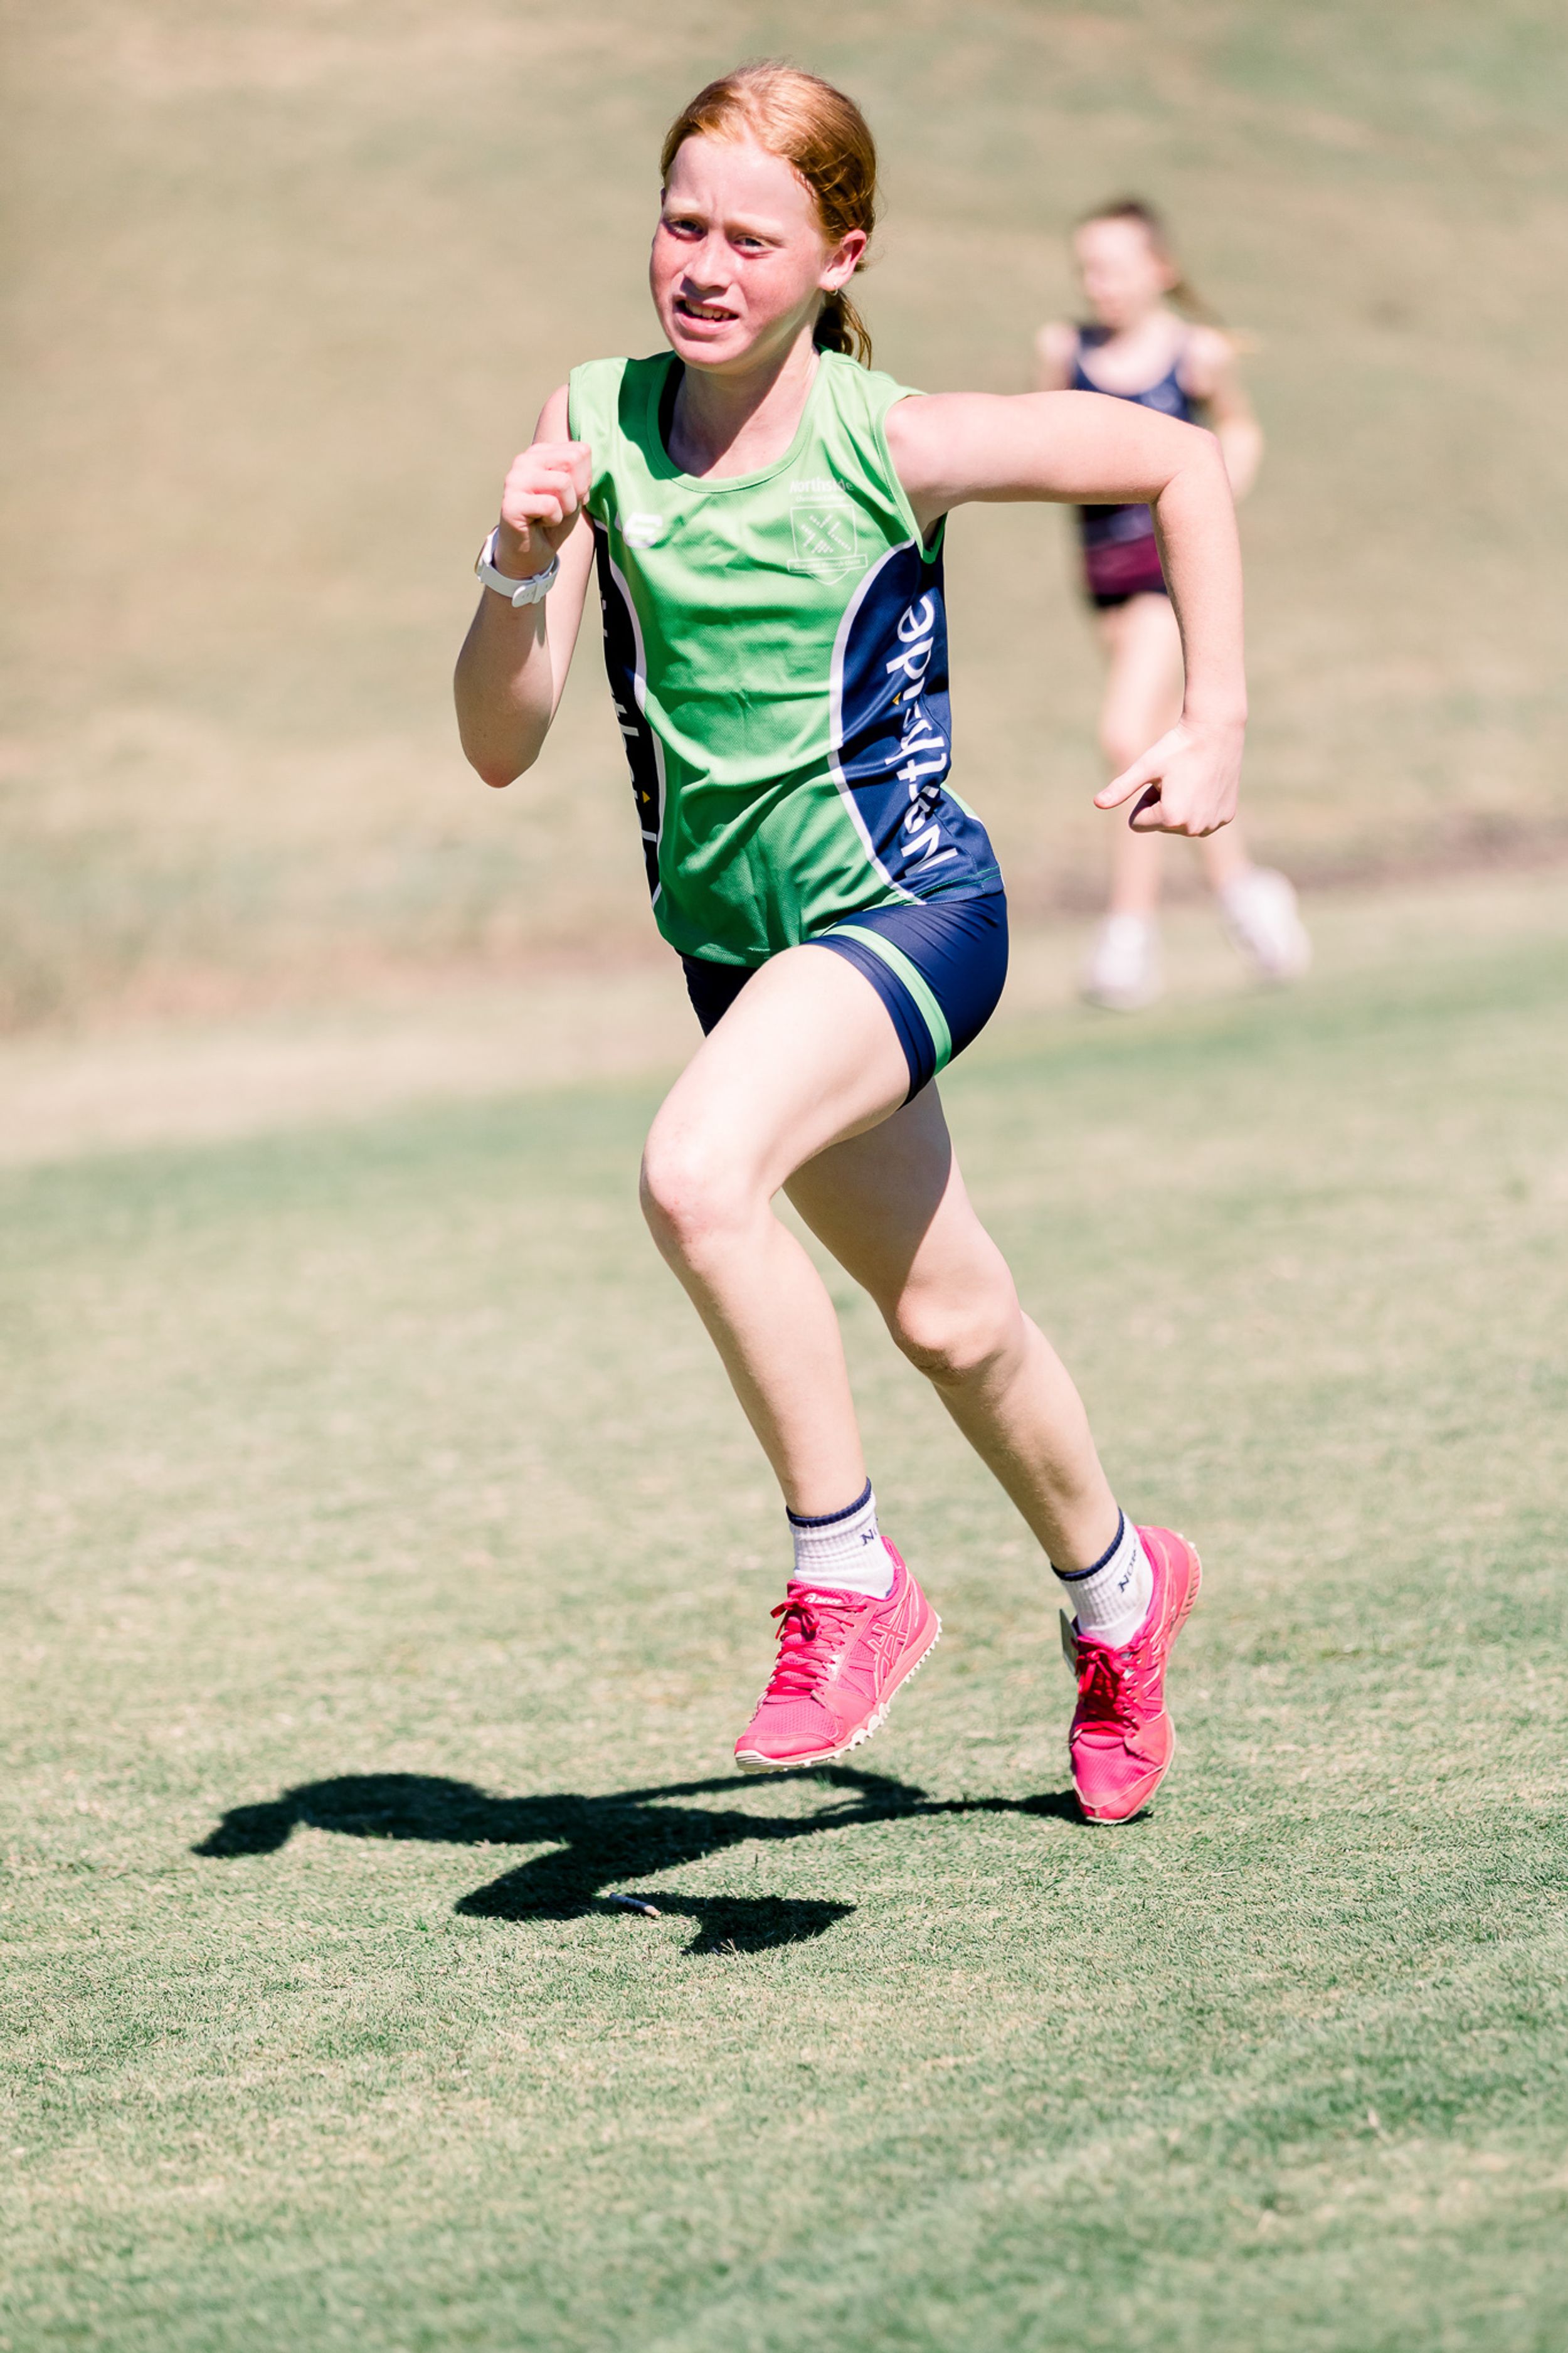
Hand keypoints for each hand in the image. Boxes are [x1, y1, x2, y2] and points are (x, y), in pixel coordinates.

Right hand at [494, 438, 591, 576]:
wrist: (531, 552)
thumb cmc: (554, 519)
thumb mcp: (576, 494)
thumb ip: (581, 473)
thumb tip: (582, 460)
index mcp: (540, 453)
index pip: (581, 451)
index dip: (584, 480)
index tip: (569, 495)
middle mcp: (525, 460)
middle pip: (572, 460)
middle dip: (577, 491)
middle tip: (561, 506)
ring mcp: (515, 479)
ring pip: (563, 483)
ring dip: (566, 508)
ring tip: (550, 515)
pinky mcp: (511, 502)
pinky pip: (550, 505)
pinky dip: (553, 520)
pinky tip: (540, 523)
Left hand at [1096, 714, 1244, 835]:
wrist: (1216, 729)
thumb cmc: (1177, 746)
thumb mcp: (1145, 766)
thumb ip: (1121, 788)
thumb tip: (1097, 804)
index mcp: (1171, 818)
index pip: (1137, 823)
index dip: (1143, 799)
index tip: (1159, 780)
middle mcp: (1193, 828)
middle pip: (1160, 825)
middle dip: (1162, 804)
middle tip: (1177, 777)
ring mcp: (1212, 824)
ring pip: (1181, 824)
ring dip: (1180, 805)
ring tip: (1191, 780)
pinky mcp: (1226, 817)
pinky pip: (1201, 819)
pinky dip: (1200, 804)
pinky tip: (1207, 783)